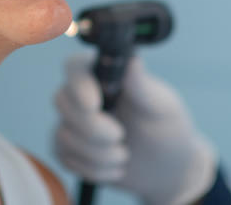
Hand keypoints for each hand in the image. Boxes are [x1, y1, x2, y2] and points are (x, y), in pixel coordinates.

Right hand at [54, 54, 217, 204]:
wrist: (167, 169)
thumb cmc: (167, 129)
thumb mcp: (162, 108)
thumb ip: (143, 87)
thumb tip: (133, 61)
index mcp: (106, 74)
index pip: (75, 67)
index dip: (79, 85)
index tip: (94, 105)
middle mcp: (85, 94)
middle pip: (62, 101)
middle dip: (90, 126)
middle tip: (120, 135)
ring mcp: (74, 122)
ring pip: (62, 134)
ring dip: (96, 153)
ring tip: (124, 156)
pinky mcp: (70, 148)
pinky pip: (64, 157)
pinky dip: (91, 168)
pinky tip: (115, 169)